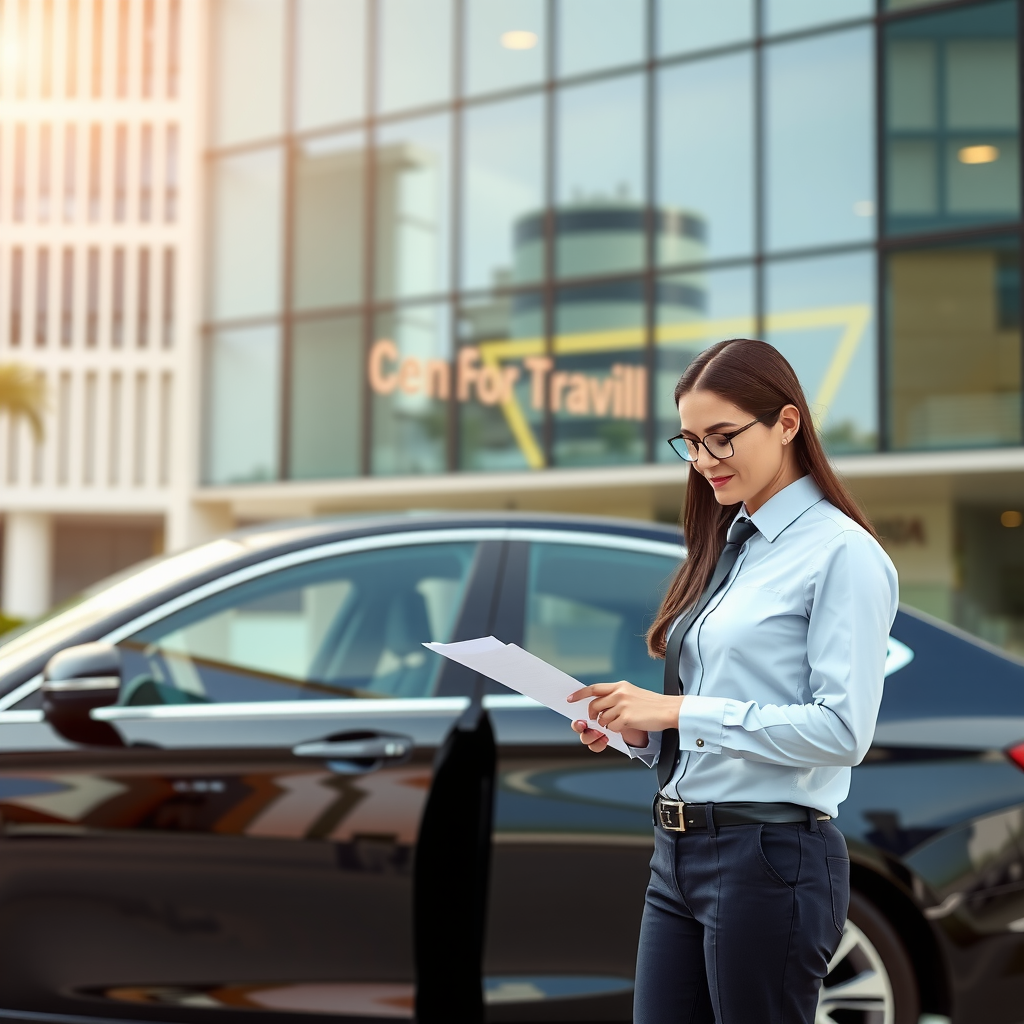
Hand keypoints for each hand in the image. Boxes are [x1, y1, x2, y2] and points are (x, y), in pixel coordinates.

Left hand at [567, 681, 682, 752]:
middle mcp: (619, 693)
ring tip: (619, 722)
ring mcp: (622, 705)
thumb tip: (602, 703)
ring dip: (607, 724)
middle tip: (597, 719)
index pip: (594, 688)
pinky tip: (627, 726)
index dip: (580, 694)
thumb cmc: (652, 704)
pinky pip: (612, 727)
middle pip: (594, 705)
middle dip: (593, 715)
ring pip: (602, 718)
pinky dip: (616, 730)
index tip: (570, 698)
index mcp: (620, 686)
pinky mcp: (626, 718)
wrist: (669, 709)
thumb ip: (618, 695)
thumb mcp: (633, 692)